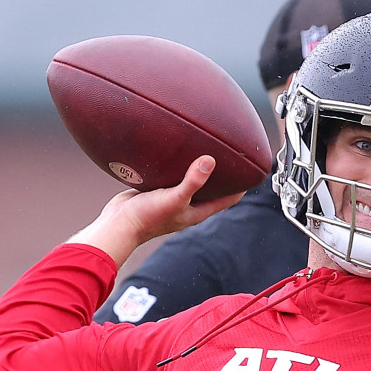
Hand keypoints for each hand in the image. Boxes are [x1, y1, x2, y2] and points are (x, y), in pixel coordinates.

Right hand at [68, 156, 244, 265]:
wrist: (118, 224)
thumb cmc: (147, 218)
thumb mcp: (174, 198)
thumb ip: (192, 181)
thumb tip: (210, 161)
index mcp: (198, 211)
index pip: (229, 199)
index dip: (242, 186)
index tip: (252, 169)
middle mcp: (188, 205)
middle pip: (213, 188)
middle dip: (223, 174)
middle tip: (231, 152)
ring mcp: (173, 198)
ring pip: (192, 181)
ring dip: (199, 168)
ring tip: (207, 147)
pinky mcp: (158, 190)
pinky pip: (173, 175)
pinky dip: (178, 166)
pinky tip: (176, 151)